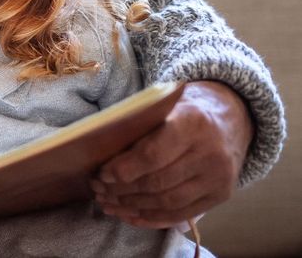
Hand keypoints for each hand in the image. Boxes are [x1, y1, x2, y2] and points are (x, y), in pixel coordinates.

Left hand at [92, 81, 251, 227]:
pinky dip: (152, 218)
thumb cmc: (183, 112)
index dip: (124, 169)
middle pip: (158, 182)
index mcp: (193, 123)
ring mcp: (219, 177)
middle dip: (123, 190)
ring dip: (133, 207)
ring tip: (109, 204)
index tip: (102, 173)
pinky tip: (130, 216)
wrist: (229, 118)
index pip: (153, 155)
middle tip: (99, 190)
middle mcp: (211, 153)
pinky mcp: (222, 195)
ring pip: (169, 202)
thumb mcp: (163, 108)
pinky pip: (182, 214)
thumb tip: (102, 158)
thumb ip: (139, 129)